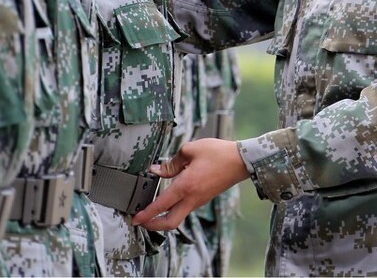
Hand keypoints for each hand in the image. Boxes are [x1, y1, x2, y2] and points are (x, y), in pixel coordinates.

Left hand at [132, 138, 248, 230]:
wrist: (241, 161)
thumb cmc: (218, 153)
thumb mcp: (191, 150)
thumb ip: (171, 162)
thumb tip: (156, 170)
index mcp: (186, 186)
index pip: (160, 206)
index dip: (146, 215)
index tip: (134, 219)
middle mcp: (192, 198)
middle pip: (170, 223)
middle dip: (153, 226)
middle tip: (141, 222)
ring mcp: (199, 201)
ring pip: (178, 216)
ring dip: (163, 217)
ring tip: (151, 210)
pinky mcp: (204, 198)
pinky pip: (185, 208)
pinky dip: (174, 208)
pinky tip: (169, 199)